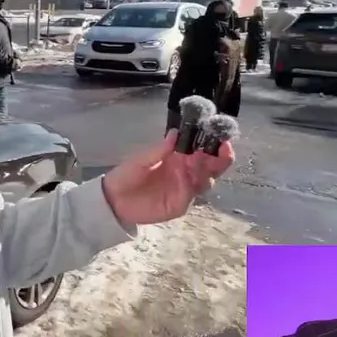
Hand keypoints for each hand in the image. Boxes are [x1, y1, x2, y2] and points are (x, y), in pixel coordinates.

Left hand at [100, 130, 234, 225]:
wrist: (114, 199)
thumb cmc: (127, 174)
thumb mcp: (141, 159)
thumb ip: (159, 149)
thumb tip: (176, 132)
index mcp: (179, 157)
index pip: (203, 149)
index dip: (214, 143)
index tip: (220, 135)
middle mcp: (186, 172)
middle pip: (212, 166)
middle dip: (221, 158)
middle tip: (222, 149)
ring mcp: (185, 189)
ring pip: (207, 180)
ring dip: (207, 170)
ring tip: (199, 160)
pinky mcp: (180, 204)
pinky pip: (192, 196)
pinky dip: (192, 187)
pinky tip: (187, 179)